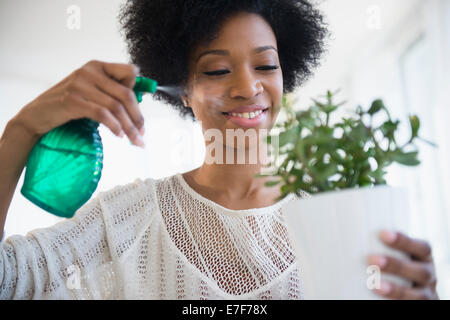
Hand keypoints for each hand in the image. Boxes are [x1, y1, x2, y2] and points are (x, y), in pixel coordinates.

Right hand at [11, 60, 144, 146]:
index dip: (138, 92)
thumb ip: (111, 92)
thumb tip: (138, 106)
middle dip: (138, 117)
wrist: (38, 114)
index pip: (129, 73)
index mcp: (97, 66)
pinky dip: (114, 126)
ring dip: (129, 127)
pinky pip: (102, 114)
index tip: (140, 114)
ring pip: (116, 107)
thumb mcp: (91, 92)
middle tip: (143, 134)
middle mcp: (90, 71)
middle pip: (126, 94)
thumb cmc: (68, 105)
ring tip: (135, 140)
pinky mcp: (72, 100)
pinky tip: (119, 135)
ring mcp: (80, 85)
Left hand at [367, 230, 438, 299]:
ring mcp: (425, 294)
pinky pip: (412, 306)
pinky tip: (379, 296)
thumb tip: (340, 232)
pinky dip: (397, 301)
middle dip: (396, 265)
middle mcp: (428, 275)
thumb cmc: (390, 266)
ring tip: (375, 286)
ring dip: (396, 289)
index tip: (383, 234)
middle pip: (420, 271)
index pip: (421, 248)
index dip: (404, 241)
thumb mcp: (391, 253)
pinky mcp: (420, 306)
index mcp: (422, 257)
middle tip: (371, 259)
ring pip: (418, 294)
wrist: (404, 291)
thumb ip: (376, 246)